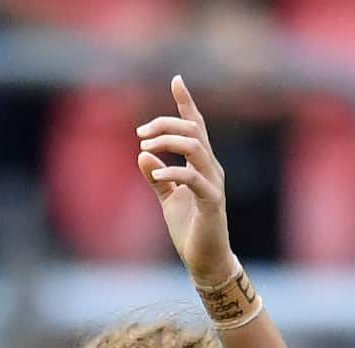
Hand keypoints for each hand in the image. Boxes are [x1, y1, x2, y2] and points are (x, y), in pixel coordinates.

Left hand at [136, 75, 235, 284]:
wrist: (206, 261)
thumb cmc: (190, 229)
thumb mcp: (167, 199)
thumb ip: (156, 177)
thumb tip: (142, 155)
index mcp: (202, 164)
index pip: (195, 126)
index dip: (186, 103)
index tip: (176, 80)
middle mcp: (211, 168)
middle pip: (192, 131)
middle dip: (165, 125)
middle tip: (140, 134)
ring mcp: (213, 183)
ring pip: (196, 147)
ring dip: (168, 143)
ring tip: (145, 148)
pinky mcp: (212, 202)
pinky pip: (194, 178)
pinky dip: (173, 172)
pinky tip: (156, 175)